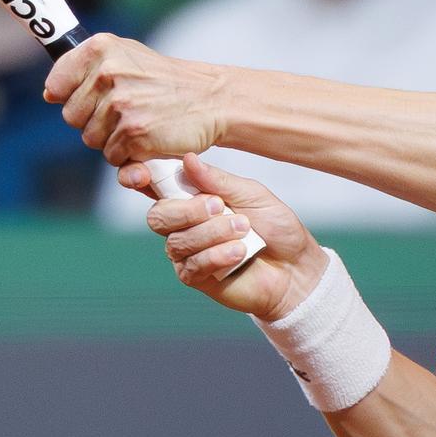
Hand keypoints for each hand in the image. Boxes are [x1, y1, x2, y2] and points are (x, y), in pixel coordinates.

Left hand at [43, 33, 229, 164]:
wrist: (210, 99)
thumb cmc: (164, 82)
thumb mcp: (126, 56)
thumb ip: (85, 68)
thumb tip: (49, 94)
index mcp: (101, 49)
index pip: (57, 84)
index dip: (69, 96)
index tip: (89, 97)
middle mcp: (108, 73)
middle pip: (71, 116)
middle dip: (93, 120)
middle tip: (126, 109)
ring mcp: (120, 104)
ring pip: (91, 139)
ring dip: (112, 139)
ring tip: (140, 120)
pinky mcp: (133, 132)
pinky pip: (113, 157)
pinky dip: (129, 154)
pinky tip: (149, 136)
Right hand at [136, 154, 328, 321]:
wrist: (296, 267)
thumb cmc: (275, 227)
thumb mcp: (251, 194)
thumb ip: (218, 181)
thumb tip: (187, 159)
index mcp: (193, 197)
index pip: (156, 186)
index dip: (140, 178)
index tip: (139, 174)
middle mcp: (184, 224)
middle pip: (158, 216)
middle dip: (187, 210)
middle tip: (219, 206)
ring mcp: (187, 252)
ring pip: (177, 241)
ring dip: (213, 233)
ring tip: (244, 230)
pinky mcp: (196, 277)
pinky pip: (191, 265)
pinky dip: (216, 255)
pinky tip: (238, 253)